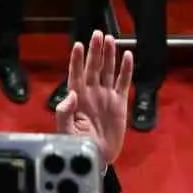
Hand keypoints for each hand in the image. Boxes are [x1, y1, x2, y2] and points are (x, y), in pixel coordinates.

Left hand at [54, 31, 135, 165]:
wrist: (97, 159)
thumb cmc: (77, 146)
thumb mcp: (66, 131)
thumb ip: (65, 113)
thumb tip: (70, 94)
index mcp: (77, 98)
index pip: (76, 74)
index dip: (77, 60)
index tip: (78, 45)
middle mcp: (92, 93)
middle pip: (94, 67)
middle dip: (95, 51)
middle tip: (98, 34)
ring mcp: (106, 96)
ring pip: (108, 71)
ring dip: (109, 55)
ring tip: (110, 39)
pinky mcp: (120, 103)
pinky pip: (123, 83)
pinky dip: (126, 70)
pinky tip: (127, 56)